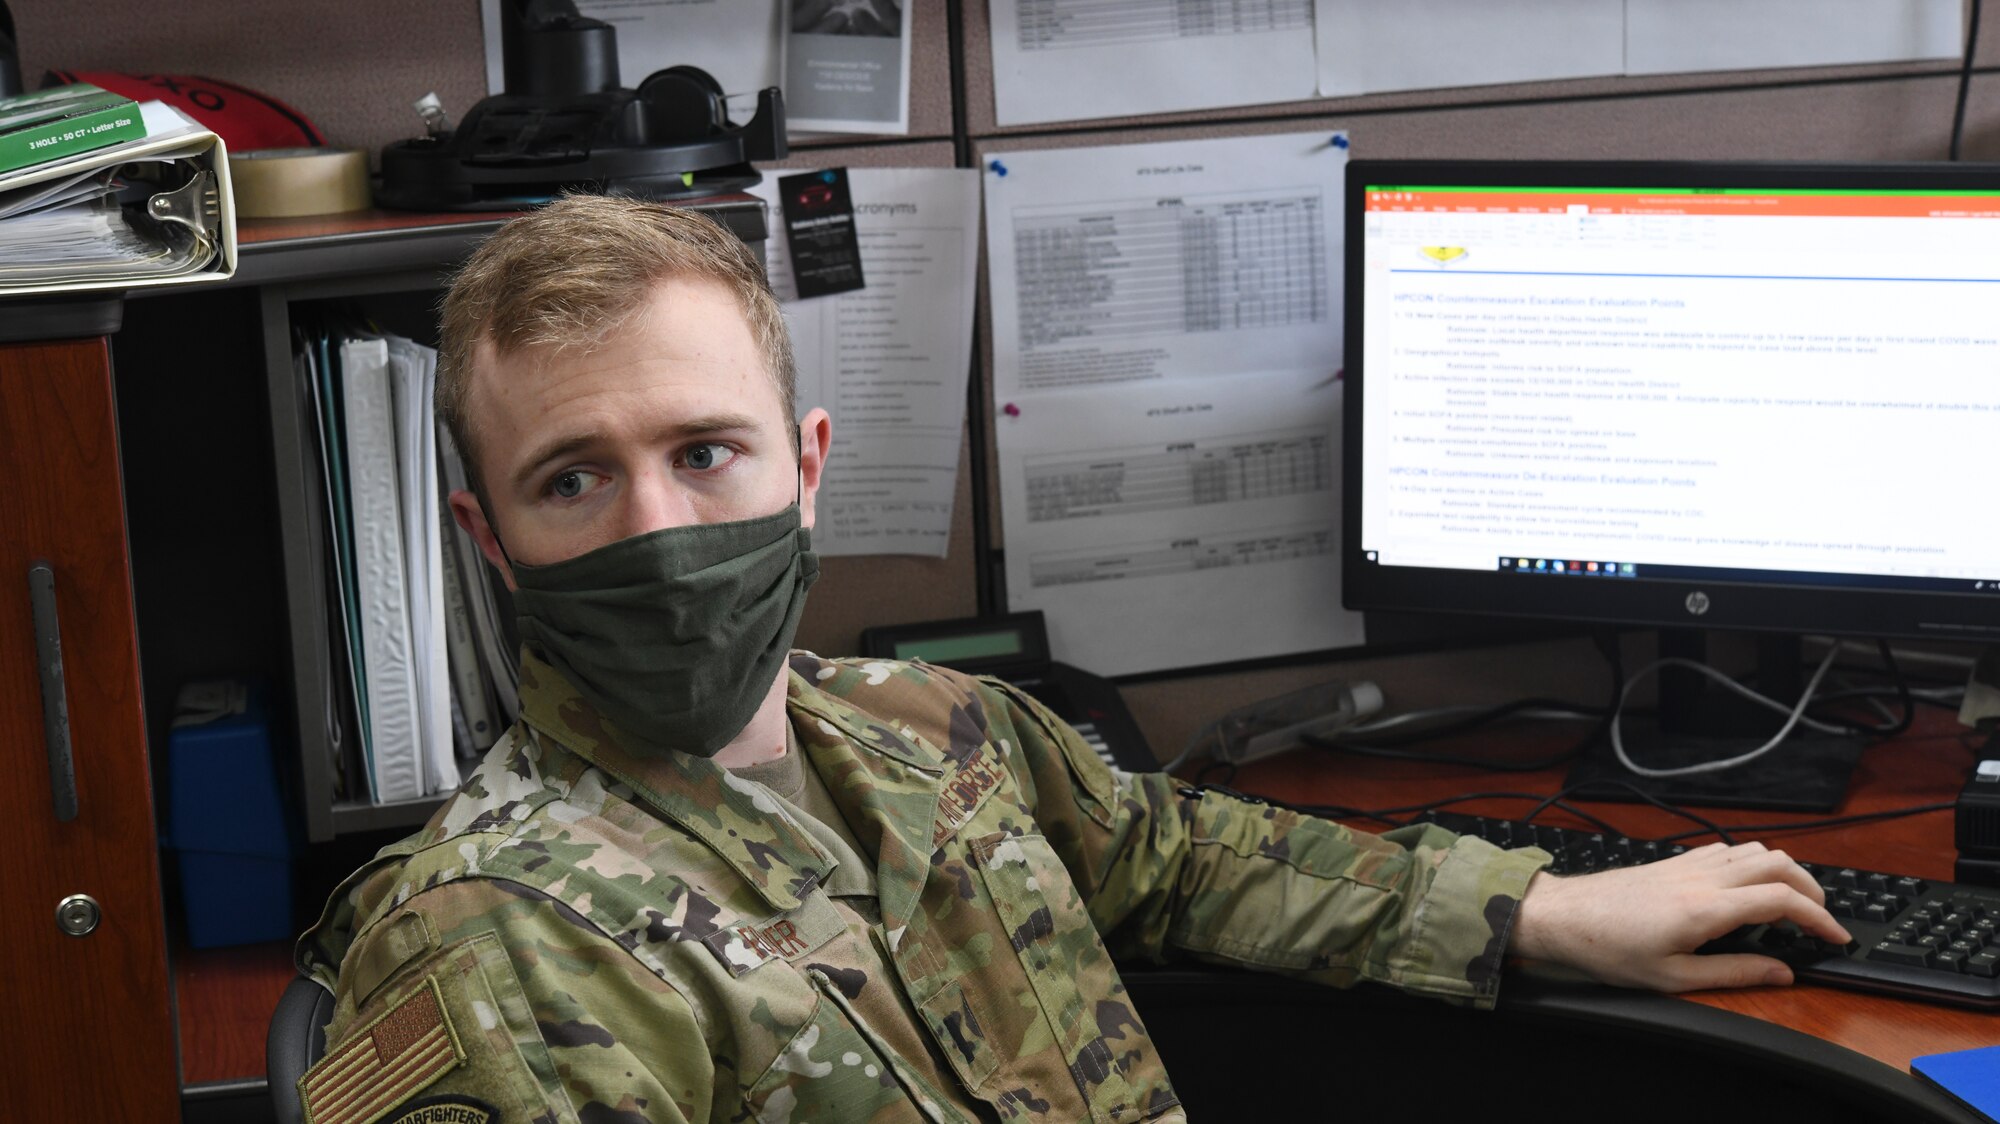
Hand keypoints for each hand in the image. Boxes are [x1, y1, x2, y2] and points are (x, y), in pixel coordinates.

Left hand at [1508, 841, 1852, 991]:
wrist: (1563, 917)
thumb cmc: (1608, 949)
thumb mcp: (1673, 978)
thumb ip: (1733, 973)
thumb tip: (1780, 972)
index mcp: (1705, 908)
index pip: (1782, 901)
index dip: (1819, 918)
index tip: (1835, 937)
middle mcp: (1701, 877)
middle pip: (1778, 864)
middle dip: (1811, 889)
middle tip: (1820, 919)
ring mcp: (1687, 864)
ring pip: (1754, 849)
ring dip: (1784, 872)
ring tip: (1790, 905)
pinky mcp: (1674, 861)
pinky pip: (1727, 849)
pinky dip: (1753, 863)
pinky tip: (1748, 887)